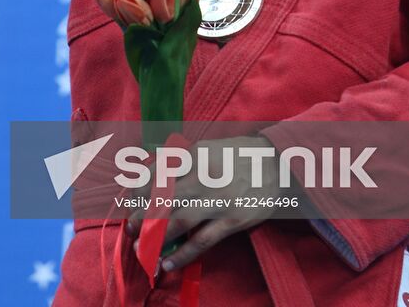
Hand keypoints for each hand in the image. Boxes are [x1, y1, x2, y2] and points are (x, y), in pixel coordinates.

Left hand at [126, 136, 288, 272]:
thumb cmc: (240, 154)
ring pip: (179, 221)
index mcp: (197, 155)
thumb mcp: (210, 146)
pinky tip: (168, 263)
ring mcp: (220, 199)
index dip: (141, 190)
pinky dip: (182, 254)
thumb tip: (155, 173)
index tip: (131, 201)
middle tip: (131, 227)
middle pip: (165, 199)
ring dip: (155, 237)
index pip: (160, 174)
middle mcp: (205, 176)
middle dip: (143, 216)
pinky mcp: (233, 219)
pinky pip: (202, 241)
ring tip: (141, 249)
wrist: (277, 163)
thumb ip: (184, 159)